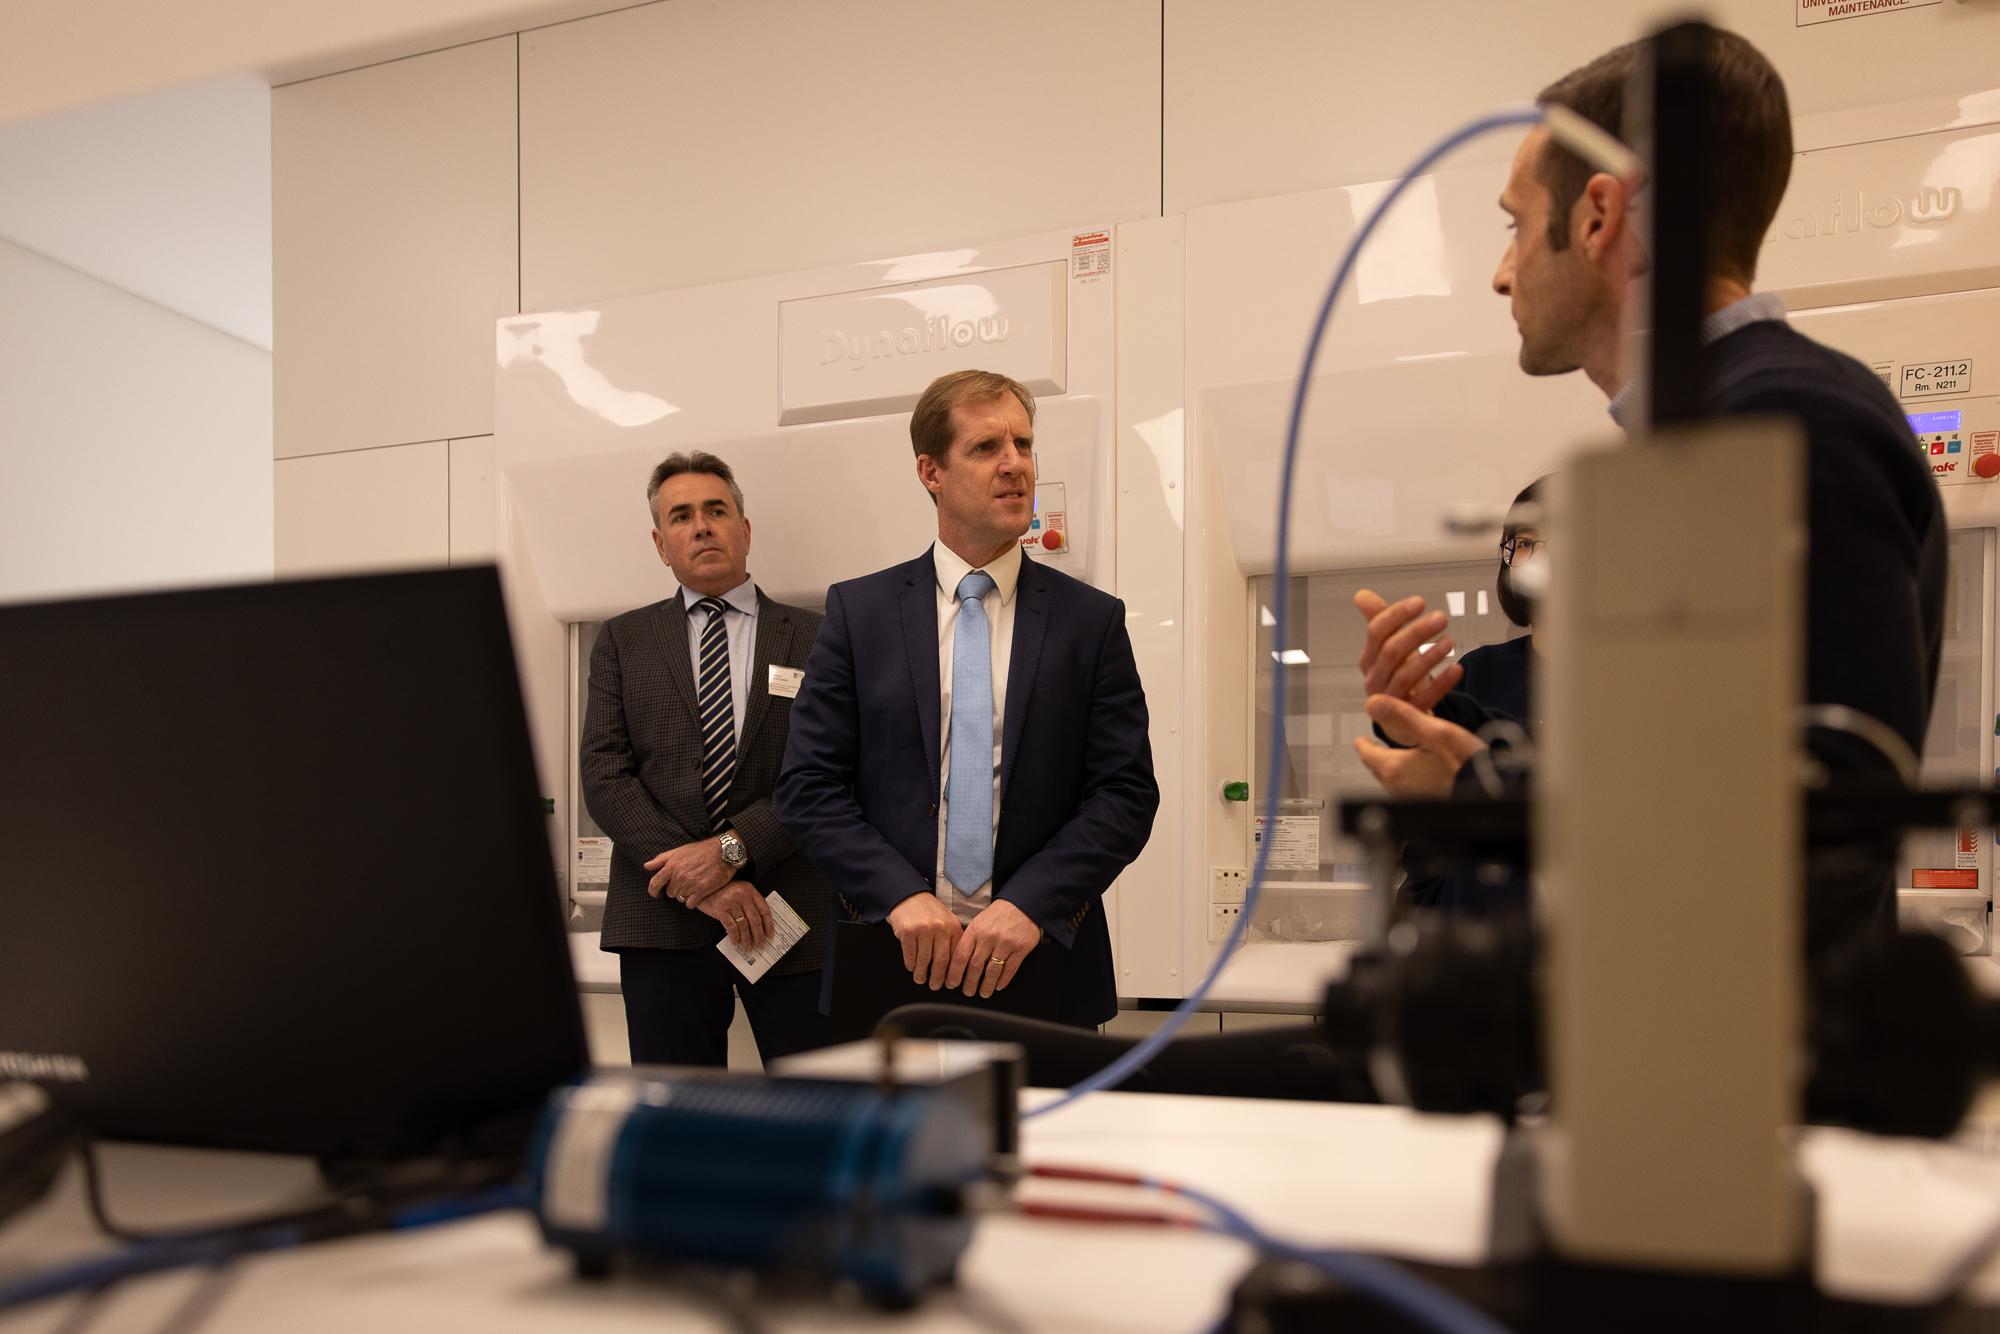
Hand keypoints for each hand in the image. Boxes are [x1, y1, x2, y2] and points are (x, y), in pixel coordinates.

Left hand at [645, 837, 730, 905]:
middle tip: (684, 882)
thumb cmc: (701, 850)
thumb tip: (647, 866)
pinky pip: (690, 904)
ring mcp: (690, 885)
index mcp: (672, 866)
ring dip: (685, 895)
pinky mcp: (702, 891)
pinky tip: (697, 894)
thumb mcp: (679, 850)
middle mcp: (679, 877)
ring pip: (680, 898)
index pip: (655, 883)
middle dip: (675, 889)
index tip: (655, 893)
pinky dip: (692, 901)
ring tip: (692, 886)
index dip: (653, 891)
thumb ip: (661, 859)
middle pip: (670, 892)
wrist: (723, 852)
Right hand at [697, 881, 773, 952]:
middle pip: (755, 920)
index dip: (768, 924)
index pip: (764, 910)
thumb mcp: (739, 890)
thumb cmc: (722, 888)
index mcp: (750, 891)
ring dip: (746, 939)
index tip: (769, 934)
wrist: (704, 886)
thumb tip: (758, 923)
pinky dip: (734, 937)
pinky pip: (731, 927)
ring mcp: (732, 903)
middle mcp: (742, 896)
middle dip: (758, 935)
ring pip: (743, 926)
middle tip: (760, 945)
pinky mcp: (721, 910)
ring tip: (748, 947)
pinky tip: (736, 942)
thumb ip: (749, 902)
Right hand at [887, 893, 963, 988]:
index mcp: (953, 927)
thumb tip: (955, 968)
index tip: (951, 983)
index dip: (953, 973)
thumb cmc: (929, 911)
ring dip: (922, 973)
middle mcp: (940, 928)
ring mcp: (923, 930)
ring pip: (924, 960)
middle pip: (941, 961)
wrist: (909, 896)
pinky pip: (910, 954)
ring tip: (921, 979)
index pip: (956, 956)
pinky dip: (911, 964)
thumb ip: (952, 940)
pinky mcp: (908, 931)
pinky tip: (912, 967)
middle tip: (935, 986)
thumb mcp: (947, 921)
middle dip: (938, 978)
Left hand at [944, 899, 1039, 997]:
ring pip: (993, 971)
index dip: (954, 973)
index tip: (952, 983)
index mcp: (975, 930)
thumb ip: (969, 940)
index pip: (960, 956)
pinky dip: (1003, 980)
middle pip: (975, 967)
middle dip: (969, 983)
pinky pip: (1010, 969)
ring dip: (986, 985)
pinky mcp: (1021, 948)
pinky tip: (998, 985)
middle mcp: (989, 937)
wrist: (1022, 904)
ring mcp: (1006, 943)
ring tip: (983, 992)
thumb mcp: (978, 922)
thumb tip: (956, 963)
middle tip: (968, 992)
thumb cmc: (998, 915)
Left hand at [1352, 695, 1486, 797]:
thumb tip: (1373, 703)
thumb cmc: (1468, 767)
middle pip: (1378, 769)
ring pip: (1391, 781)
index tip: (1360, 740)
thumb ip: (1404, 717)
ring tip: (1395, 758)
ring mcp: (1410, 801)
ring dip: (1391, 768)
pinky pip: (1406, 791)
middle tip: (1375, 747)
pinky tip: (1417, 775)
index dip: (1363, 744)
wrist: (1492, 796)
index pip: (1367, 754)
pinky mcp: (1424, 807)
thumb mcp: (1436, 732)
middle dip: (1375, 756)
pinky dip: (1405, 779)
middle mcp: (1398, 788)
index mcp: (1396, 768)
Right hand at [1354, 590, 1461, 710]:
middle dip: (1416, 632)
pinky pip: (1425, 699)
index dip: (1397, 615)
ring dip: (1429, 656)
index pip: (1377, 632)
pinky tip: (1457, 668)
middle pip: (1391, 652)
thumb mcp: (1387, 647)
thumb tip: (1361, 595)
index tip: (1420, 602)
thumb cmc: (1396, 675)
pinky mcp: (1408, 716)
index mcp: (1368, 659)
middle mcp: (1374, 678)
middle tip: (1441, 618)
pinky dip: (1442, 683)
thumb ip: (1379, 620)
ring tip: (1450, 641)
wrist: (1402, 715)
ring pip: (1405, 676)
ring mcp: (1390, 699)